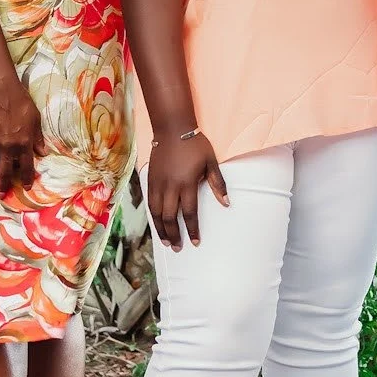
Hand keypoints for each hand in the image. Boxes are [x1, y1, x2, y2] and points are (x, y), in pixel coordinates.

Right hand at [0, 78, 43, 195]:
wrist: (1, 89)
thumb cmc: (22, 102)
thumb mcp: (35, 119)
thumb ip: (38, 138)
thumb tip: (43, 152)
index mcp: (24, 143)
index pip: (27, 166)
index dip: (27, 178)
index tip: (27, 186)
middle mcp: (7, 147)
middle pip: (6, 171)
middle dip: (4, 185)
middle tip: (1, 195)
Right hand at [147, 132, 227, 250]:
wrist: (172, 129)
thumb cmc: (195, 145)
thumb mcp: (211, 162)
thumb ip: (218, 184)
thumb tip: (227, 204)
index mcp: (187, 184)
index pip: (190, 213)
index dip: (192, 229)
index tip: (195, 242)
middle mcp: (170, 186)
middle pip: (170, 217)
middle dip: (174, 235)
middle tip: (178, 248)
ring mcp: (158, 183)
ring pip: (157, 213)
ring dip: (161, 229)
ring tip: (166, 242)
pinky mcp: (150, 179)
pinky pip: (150, 203)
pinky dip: (153, 216)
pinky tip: (156, 223)